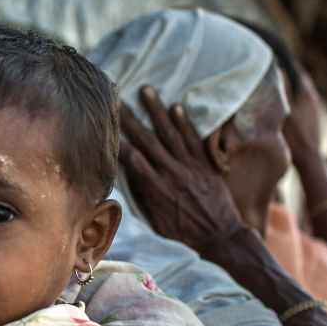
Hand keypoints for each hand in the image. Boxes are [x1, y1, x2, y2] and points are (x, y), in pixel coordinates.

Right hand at [118, 86, 244, 250]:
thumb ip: (144, 201)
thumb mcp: (157, 224)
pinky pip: (193, 139)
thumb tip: (130, 184)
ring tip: (146, 90)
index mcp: (156, 189)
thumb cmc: (186, 234)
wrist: (221, 235)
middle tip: (117, 99)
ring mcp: (190, 166)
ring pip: (170, 133)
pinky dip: (184, 122)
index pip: (133, 160)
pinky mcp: (205, 164)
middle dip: (131, 118)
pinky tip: (175, 107)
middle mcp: (171, 172)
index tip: (105, 128)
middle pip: (147, 140)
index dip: (118, 143)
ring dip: (156, 110)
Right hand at [282, 63, 322, 160]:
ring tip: (278, 84)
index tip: (274, 56)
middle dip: (288, 72)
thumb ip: (282, 89)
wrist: (309, 157)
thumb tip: (278, 69)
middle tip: (274, 68)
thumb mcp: (284, 111)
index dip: (286, 62)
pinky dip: (295, 97)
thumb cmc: (294, 135)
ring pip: (303, 90)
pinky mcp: (315, 116)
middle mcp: (314, 96)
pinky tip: (287, 103)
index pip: (296, 69)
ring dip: (292, 85)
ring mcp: (316, 107)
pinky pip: (304, 100)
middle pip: (300, 78)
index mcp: (306, 92)